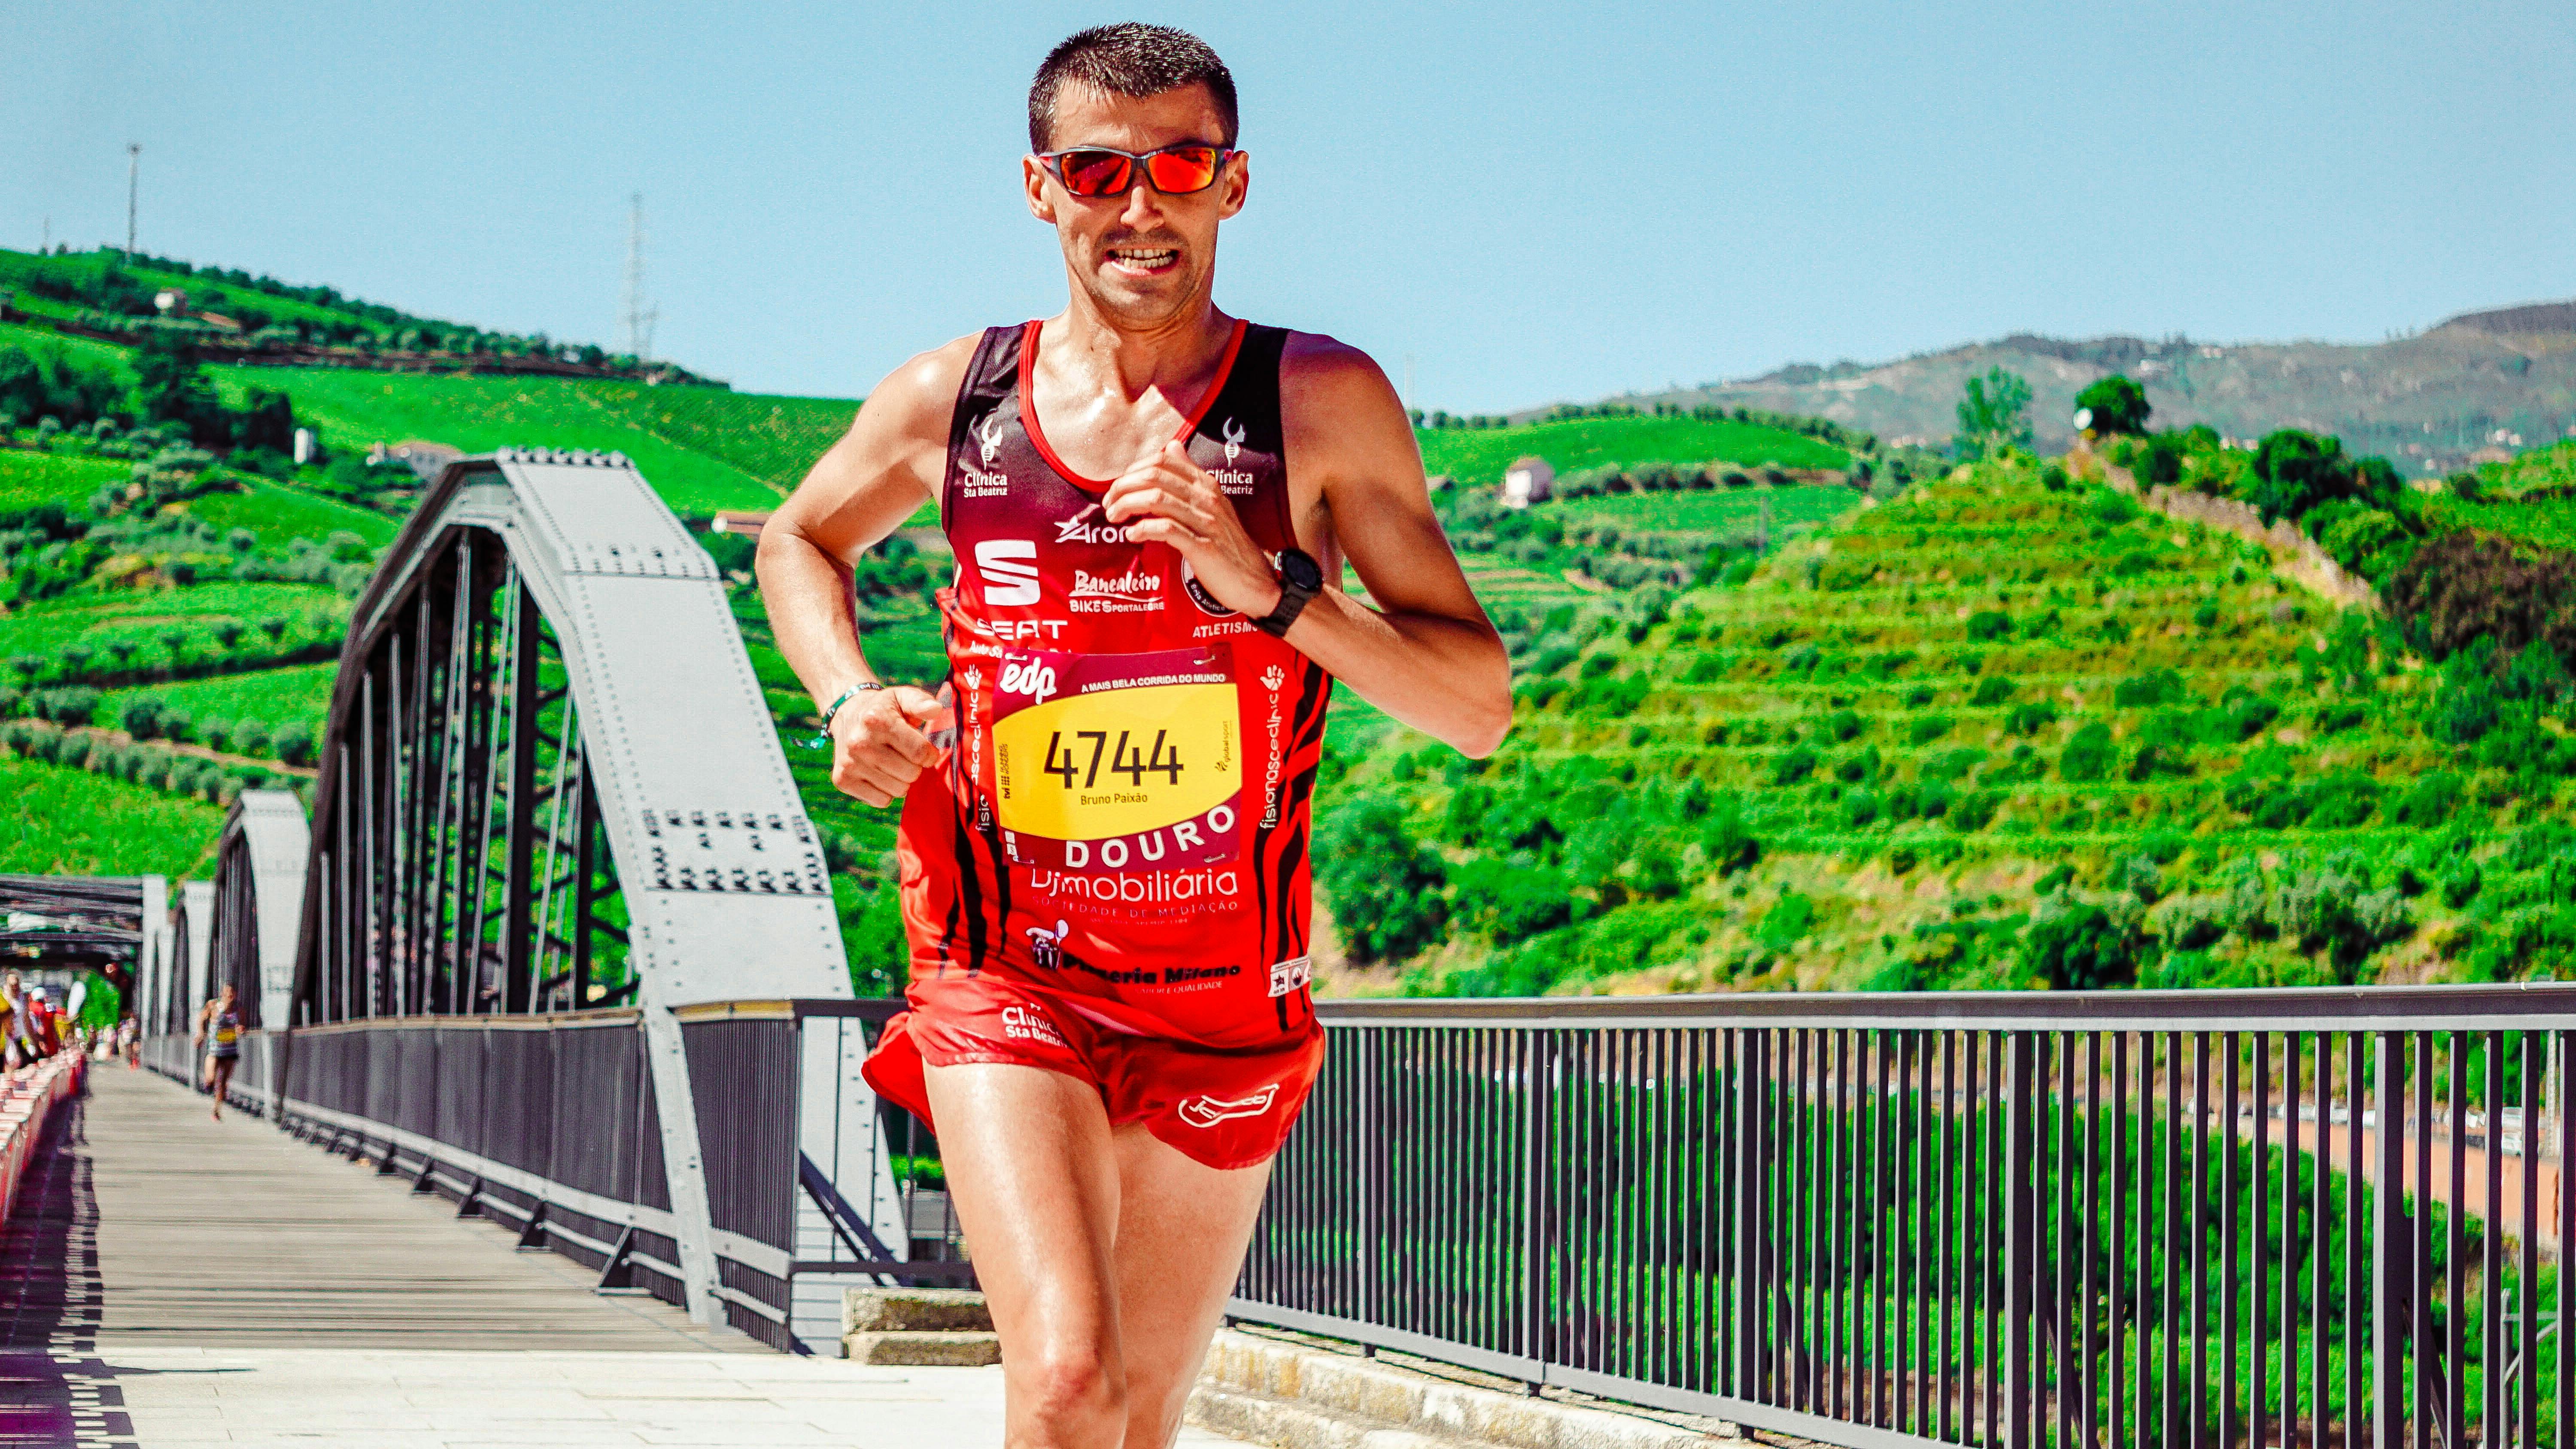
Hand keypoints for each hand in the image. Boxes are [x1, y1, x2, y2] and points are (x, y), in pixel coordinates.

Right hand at [828, 685, 944, 807]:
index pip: (920, 752)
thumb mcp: (902, 697)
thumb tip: (936, 709)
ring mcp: (849, 763)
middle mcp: (860, 742)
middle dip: (915, 767)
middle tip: (905, 755)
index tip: (924, 750)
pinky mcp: (842, 780)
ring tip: (892, 763)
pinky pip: (881, 801)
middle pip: (911, 774)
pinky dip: (886, 792)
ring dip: (901, 780)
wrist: (847, 715)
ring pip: (898, 790)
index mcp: (877, 720)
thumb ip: (921, 701)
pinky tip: (879, 774)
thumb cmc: (884, 709)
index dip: (929, 754)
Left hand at [1102, 439, 1282, 616]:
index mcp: (1206, 485)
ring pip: (1156, 499)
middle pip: (1154, 476)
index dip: (1134, 469)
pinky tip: (1132, 536)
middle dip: (1123, 487)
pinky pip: (1166, 530)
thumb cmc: (1227, 544)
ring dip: (1126, 506)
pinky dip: (1143, 529)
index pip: (1164, 460)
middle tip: (1109, 504)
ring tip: (1114, 517)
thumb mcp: (1212, 503)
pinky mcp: (1202, 548)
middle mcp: (1206, 498)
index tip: (1119, 487)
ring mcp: (1205, 522)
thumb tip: (1171, 447)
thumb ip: (1190, 476)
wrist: (1255, 579)